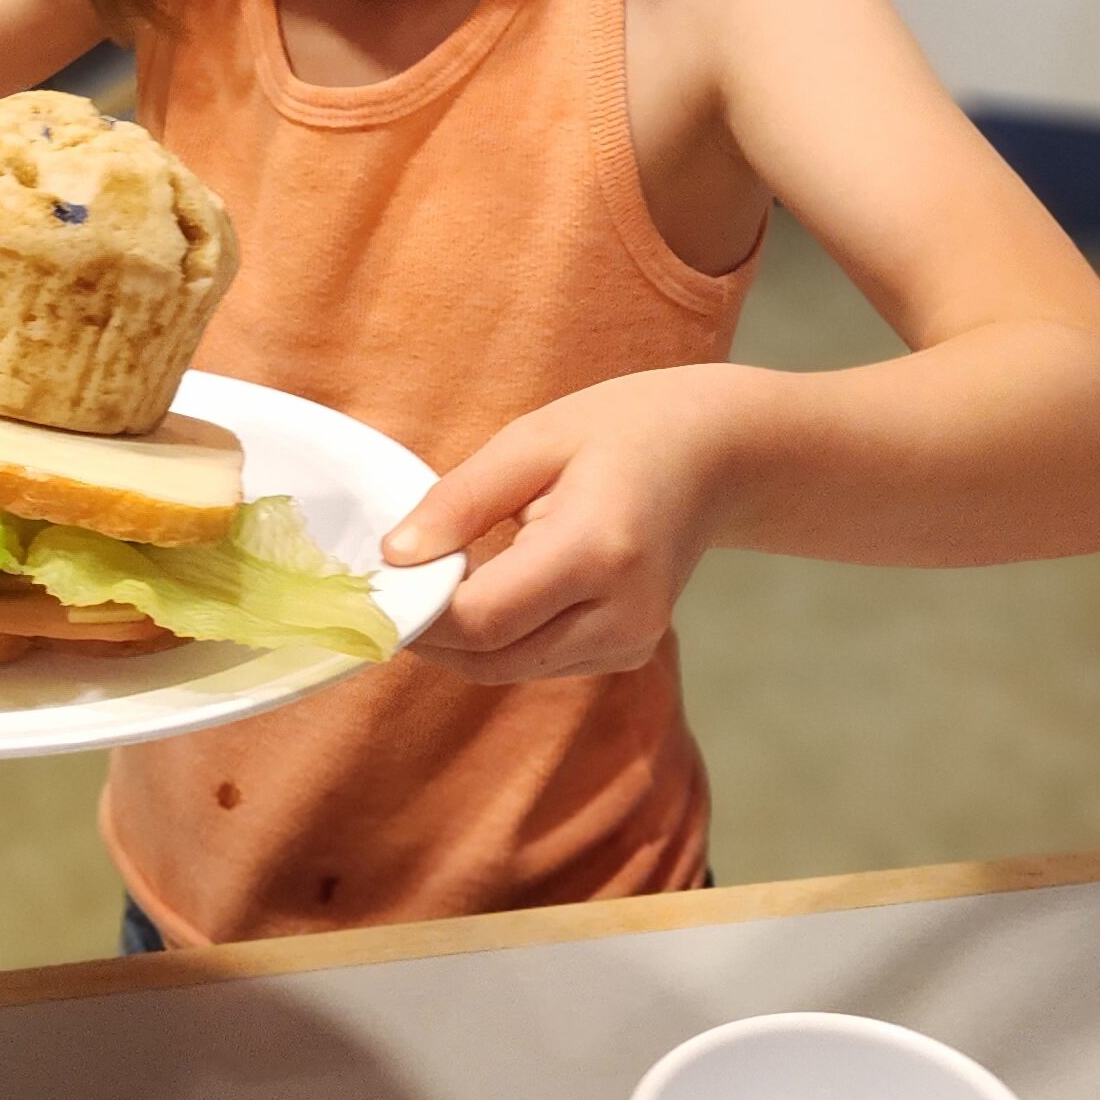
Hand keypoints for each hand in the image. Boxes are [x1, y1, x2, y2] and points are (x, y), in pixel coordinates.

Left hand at [381, 368, 738, 682]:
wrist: (720, 456)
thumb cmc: (624, 430)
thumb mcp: (533, 440)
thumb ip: (460, 501)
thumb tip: (395, 557)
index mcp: (599, 551)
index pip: (483, 619)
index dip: (420, 613)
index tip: (379, 582)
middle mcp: (623, 614)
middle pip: (491, 658)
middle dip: (432, 631)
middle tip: (396, 581)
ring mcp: (631, 642)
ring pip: (509, 669)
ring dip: (463, 638)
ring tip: (446, 575)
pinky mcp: (629, 653)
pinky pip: (537, 662)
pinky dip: (500, 637)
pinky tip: (494, 587)